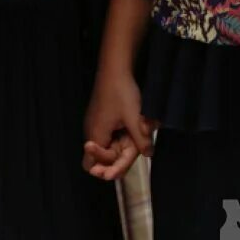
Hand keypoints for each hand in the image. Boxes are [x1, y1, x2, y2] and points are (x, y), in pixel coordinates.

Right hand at [83, 65, 153, 180]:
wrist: (114, 69)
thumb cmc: (121, 92)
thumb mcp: (134, 119)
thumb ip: (141, 140)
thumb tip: (148, 154)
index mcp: (96, 133)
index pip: (91, 164)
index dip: (106, 169)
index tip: (116, 170)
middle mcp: (92, 131)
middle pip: (100, 157)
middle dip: (116, 159)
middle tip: (133, 152)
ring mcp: (96, 123)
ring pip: (107, 146)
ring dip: (121, 147)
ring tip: (136, 137)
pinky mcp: (101, 118)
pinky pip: (110, 135)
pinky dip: (121, 137)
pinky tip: (132, 130)